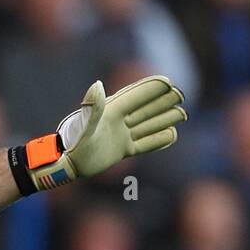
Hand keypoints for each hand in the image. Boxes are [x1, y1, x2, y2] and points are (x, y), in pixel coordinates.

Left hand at [23, 76, 186, 190]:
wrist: (68, 165)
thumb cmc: (74, 144)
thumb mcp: (85, 125)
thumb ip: (93, 107)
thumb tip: (98, 84)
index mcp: (112, 111)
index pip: (137, 97)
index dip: (152, 90)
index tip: (170, 84)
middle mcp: (119, 121)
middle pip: (146, 109)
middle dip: (163, 102)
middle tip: (181, 96)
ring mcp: (122, 135)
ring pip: (148, 125)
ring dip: (164, 119)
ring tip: (181, 114)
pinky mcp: (122, 150)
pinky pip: (145, 144)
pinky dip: (158, 140)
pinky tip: (171, 136)